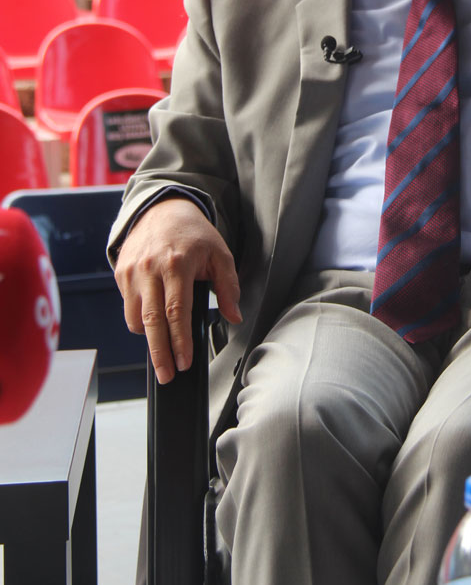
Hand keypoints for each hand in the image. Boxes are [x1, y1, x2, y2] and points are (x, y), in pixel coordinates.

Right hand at [114, 197, 241, 382]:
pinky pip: (128, 307)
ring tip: (164, 350)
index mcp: (177, 264)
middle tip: (167, 375)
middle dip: (160, 354)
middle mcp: (150, 268)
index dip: (180, 342)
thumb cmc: (194, 234)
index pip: (177, 312)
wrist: (162, 208)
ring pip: (136, 318)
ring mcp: (132, 271)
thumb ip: (228, 287)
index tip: (185, 362)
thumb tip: (234, 317)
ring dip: (150, 339)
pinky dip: (140, 320)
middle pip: (152, 322)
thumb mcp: (220, 254)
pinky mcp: (121, 272)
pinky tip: (155, 322)